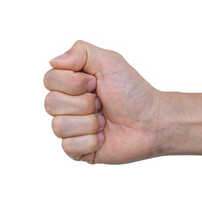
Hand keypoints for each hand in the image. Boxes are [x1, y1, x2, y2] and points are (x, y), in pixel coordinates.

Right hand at [44, 40, 163, 163]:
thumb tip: (53, 61)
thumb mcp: (110, 62)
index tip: (95, 83)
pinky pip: (68, 146)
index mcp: (72, 84)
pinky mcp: (79, 149)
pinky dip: (91, 141)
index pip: (49, 80)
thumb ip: (81, 52)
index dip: (73, 83)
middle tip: (102, 103)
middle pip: (50, 103)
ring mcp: (72, 128)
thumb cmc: (133, 92)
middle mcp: (68, 105)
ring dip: (88, 122)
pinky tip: (103, 137)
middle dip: (83, 103)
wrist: (152, 122)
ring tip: (104, 121)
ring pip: (58, 126)